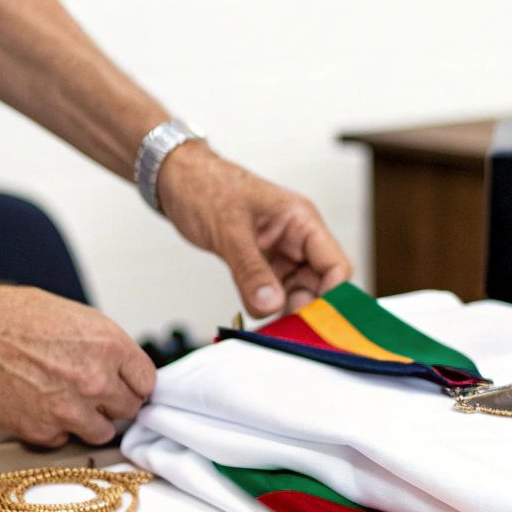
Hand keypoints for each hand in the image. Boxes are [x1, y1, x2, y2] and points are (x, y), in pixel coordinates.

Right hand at [0, 282, 155, 445]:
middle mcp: (95, 380)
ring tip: (62, 402)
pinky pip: (63, 441)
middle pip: (128, 410)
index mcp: (109, 345)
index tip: (124, 387)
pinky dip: (53, 430)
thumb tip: (120, 370)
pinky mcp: (42, 432)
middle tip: (89, 394)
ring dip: (87, 421)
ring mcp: (70, 410)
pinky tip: (35, 406)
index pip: (146, 382)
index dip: (132, 384)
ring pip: (102, 432)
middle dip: (112, 403)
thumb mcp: (72, 317)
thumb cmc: (7, 317)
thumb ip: (103, 347)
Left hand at [156, 142, 352, 316]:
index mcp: (302, 221)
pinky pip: (272, 293)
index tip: (315, 323)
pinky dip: (266, 308)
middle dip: (306, 311)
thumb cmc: (204, 185)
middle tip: (285, 332)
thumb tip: (272, 305)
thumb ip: (250, 270)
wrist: (175, 179)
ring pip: (296, 294)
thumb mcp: (229, 230)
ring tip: (268, 331)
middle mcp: (296, 239)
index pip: (336, 266)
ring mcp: (279, 253)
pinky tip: (255, 321)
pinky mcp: (260, 264)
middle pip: (319, 286)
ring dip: (284, 313)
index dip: (332, 297)